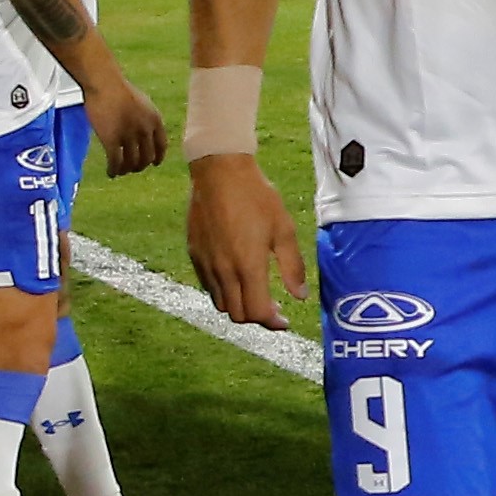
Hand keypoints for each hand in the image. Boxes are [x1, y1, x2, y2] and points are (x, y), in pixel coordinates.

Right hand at [89, 75, 167, 177]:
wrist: (104, 83)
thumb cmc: (119, 89)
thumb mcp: (142, 103)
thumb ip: (145, 119)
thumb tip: (144, 134)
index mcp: (155, 120)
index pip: (162, 146)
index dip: (158, 157)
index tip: (154, 163)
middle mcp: (145, 130)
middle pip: (147, 158)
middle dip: (140, 166)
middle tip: (133, 168)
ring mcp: (129, 136)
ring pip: (131, 163)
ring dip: (126, 170)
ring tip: (120, 171)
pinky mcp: (112, 140)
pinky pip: (115, 162)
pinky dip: (114, 170)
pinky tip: (110, 173)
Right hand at [185, 150, 307, 325]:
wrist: (220, 172)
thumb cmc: (256, 197)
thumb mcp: (283, 229)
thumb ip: (292, 266)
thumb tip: (300, 296)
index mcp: (248, 266)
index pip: (257, 313)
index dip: (272, 323)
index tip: (284, 321)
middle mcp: (224, 271)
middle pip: (238, 315)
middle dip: (257, 318)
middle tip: (272, 309)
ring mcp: (206, 264)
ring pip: (221, 303)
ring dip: (239, 306)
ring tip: (254, 295)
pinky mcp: (195, 254)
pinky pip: (209, 286)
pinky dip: (224, 292)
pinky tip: (236, 278)